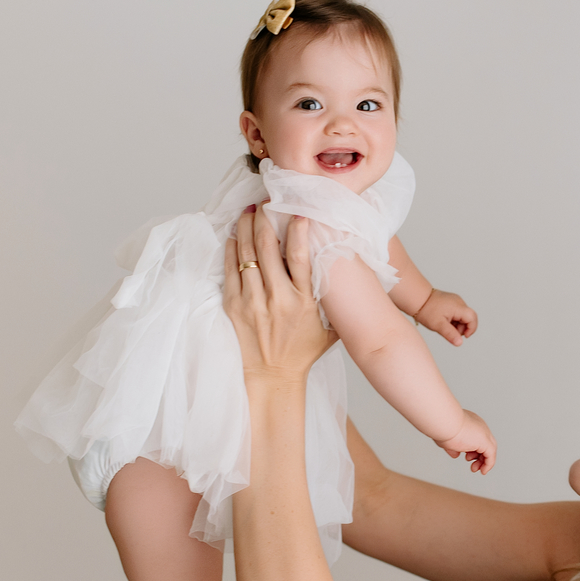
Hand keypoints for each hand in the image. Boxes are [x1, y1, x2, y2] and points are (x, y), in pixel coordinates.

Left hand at [224, 205, 330, 385]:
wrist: (273, 377)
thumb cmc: (303, 351)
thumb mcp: (329, 327)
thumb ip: (334, 300)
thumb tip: (348, 273)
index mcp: (303, 302)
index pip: (300, 257)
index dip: (299, 231)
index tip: (299, 212)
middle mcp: (277, 300)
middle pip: (268, 249)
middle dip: (266, 220)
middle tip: (267, 203)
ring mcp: (253, 303)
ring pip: (247, 255)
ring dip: (247, 229)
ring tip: (249, 212)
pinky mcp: (235, 307)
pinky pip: (230, 271)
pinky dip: (232, 250)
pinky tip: (235, 236)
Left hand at [414, 288, 477, 344]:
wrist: (418, 298)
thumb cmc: (427, 310)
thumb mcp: (438, 325)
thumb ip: (450, 334)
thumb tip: (460, 343)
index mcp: (458, 307)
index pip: (472, 318)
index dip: (471, 329)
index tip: (463, 337)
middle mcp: (459, 302)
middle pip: (468, 318)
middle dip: (462, 328)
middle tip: (449, 332)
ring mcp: (456, 300)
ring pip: (463, 316)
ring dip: (457, 324)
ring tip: (444, 326)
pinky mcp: (452, 301)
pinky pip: (458, 313)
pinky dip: (454, 319)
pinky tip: (444, 321)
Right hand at [435, 410, 496, 474]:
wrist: (444, 421)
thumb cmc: (442, 428)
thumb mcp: (447, 440)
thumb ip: (453, 447)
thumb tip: (456, 454)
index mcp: (470, 423)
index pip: (477, 438)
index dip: (473, 450)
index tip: (466, 457)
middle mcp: (479, 426)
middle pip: (485, 443)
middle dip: (479, 457)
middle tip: (473, 466)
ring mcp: (483, 433)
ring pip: (490, 449)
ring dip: (483, 462)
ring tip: (474, 468)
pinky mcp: (485, 441)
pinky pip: (491, 455)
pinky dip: (488, 464)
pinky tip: (483, 471)